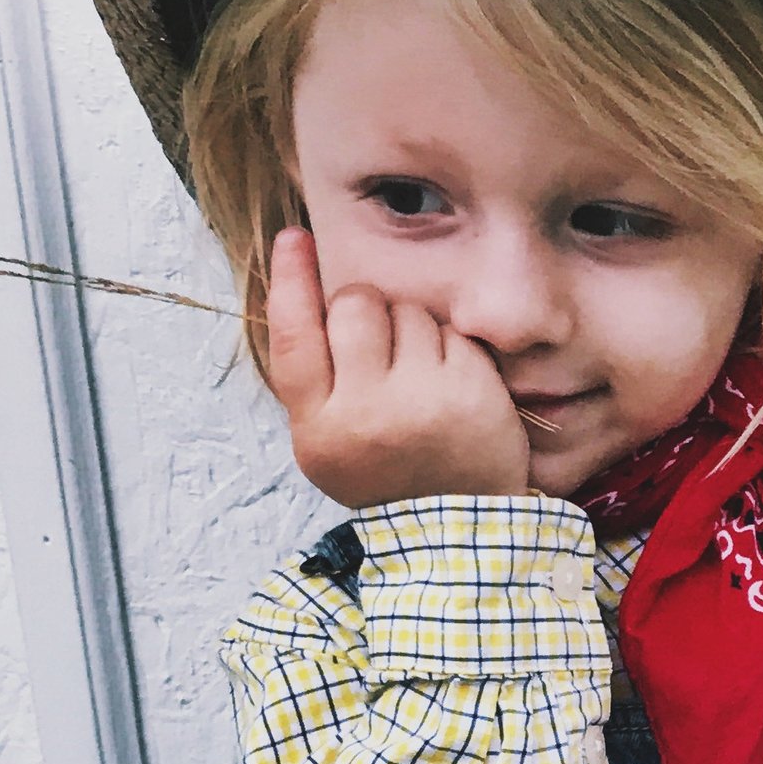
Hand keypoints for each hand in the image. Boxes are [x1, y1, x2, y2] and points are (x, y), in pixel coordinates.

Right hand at [253, 225, 532, 506]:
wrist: (456, 526)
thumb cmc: (384, 471)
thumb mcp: (328, 441)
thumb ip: (314, 376)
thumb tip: (304, 280)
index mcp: (319, 431)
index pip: (293, 336)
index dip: (290, 280)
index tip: (295, 237)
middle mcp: (366, 415)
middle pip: (354, 305)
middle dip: (364, 309)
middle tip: (377, 349)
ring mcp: (423, 402)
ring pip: (406, 310)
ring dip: (410, 328)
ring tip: (417, 379)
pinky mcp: (472, 390)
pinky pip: (450, 329)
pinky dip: (448, 347)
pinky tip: (449, 384)